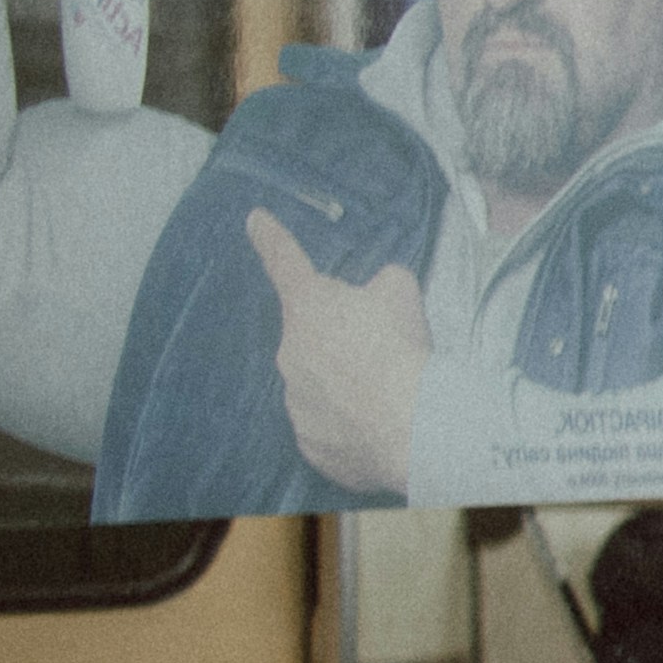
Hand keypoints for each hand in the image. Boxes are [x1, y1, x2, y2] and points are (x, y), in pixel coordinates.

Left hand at [243, 209, 424, 496]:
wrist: (410, 424)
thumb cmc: (401, 349)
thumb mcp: (402, 294)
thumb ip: (381, 283)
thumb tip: (376, 291)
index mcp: (307, 306)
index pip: (284, 262)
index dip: (270, 238)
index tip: (253, 219)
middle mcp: (288, 352)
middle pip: (312, 338)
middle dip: (340, 342)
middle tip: (383, 354)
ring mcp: (294, 402)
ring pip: (318, 386)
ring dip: (345, 387)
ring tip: (387, 397)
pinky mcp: (309, 443)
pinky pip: (327, 428)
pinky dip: (350, 426)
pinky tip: (378, 426)